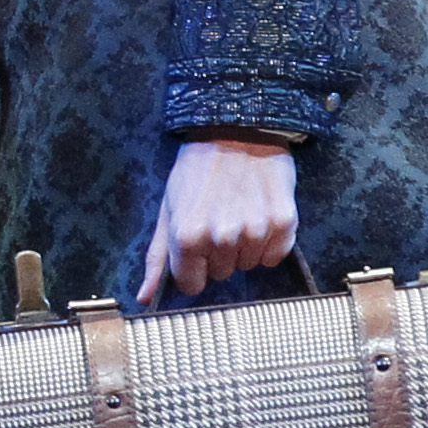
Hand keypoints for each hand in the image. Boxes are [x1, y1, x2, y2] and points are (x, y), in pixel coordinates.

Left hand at [139, 135, 298, 304]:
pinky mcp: (283, 223)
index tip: (197, 246)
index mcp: (188, 237)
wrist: (236, 130)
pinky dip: (269, 242)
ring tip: (238, 211)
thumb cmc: (197, 171)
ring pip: (249, 265)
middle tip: (218, 218)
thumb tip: (144, 297)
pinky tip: (259, 213)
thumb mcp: (167, 209)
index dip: (194, 267)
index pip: (192, 284)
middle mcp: (222, 238)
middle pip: (222, 274)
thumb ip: (156, 258)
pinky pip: (275, 255)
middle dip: (218, 254)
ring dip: (244, 246)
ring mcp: (255, 231)